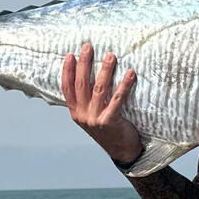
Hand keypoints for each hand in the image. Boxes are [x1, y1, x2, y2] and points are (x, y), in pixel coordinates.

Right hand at [61, 43, 142, 161]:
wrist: (122, 151)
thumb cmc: (109, 129)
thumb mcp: (93, 116)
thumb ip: (88, 101)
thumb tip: (91, 76)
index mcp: (76, 112)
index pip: (67, 88)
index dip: (67, 71)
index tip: (70, 55)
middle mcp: (82, 115)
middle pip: (81, 85)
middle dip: (85, 64)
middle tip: (88, 47)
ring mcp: (95, 119)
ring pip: (99, 89)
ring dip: (105, 70)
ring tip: (111, 56)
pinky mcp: (110, 121)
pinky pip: (117, 99)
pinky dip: (124, 85)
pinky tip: (130, 74)